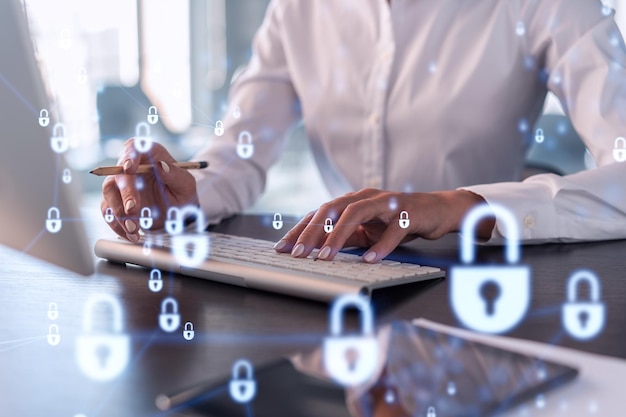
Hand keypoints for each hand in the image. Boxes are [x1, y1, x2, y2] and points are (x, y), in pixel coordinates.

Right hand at [100, 139, 198, 241]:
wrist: (177, 210)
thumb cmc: (182, 192)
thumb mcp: (186, 184)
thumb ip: (175, 174)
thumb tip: (161, 166)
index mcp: (149, 154)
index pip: (134, 148)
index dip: (129, 156)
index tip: (129, 168)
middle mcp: (131, 166)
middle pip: (119, 174)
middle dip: (125, 193)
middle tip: (132, 209)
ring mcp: (120, 184)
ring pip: (109, 193)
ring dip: (119, 212)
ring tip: (134, 228)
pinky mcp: (114, 201)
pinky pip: (108, 211)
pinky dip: (117, 224)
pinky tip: (130, 233)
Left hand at [274, 188, 492, 262]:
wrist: (435, 210)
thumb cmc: (396, 220)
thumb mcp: (366, 230)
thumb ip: (344, 237)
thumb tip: (316, 251)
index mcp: (352, 201)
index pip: (319, 214)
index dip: (299, 230)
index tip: (282, 248)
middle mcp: (365, 197)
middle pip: (332, 210)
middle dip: (312, 232)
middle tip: (297, 254)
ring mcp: (387, 203)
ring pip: (356, 214)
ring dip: (338, 235)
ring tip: (325, 256)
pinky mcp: (409, 213)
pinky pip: (392, 230)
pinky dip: (380, 245)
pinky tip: (369, 259)